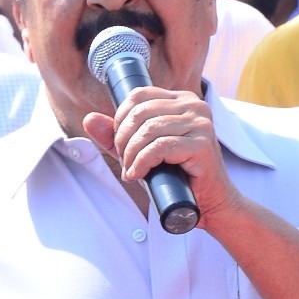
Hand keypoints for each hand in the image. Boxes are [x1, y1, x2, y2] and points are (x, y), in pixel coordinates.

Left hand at [83, 87, 240, 227]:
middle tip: (124, 162)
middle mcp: (194, 106)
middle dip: (123, 140)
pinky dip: (142, 163)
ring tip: (132, 171)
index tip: (119, 144)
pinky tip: (138, 174)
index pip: (139, 95)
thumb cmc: (177, 177)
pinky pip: (160, 147)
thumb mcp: (141, 152)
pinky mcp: (202, 145)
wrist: (210, 204)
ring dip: (131, 155)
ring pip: (148, 130)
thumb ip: (116, 136)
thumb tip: (89, 119)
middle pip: (140, 112)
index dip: (120, 118)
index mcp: (181, 100)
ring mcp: (201, 124)